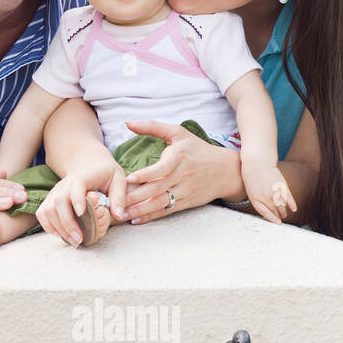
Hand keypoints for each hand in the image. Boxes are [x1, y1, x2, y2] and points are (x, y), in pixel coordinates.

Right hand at [37, 177, 118, 246]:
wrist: (88, 163)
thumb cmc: (104, 173)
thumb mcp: (118, 179)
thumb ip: (119, 197)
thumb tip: (118, 216)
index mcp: (82, 177)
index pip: (76, 186)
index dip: (77, 199)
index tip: (81, 213)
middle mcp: (64, 184)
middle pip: (58, 201)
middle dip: (67, 222)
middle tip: (80, 239)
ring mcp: (55, 192)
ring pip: (47, 209)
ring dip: (58, 228)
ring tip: (73, 240)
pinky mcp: (50, 199)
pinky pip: (42, 213)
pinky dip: (48, 226)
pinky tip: (60, 235)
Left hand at [122, 120, 236, 223]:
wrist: (226, 170)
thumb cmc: (197, 149)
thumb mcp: (178, 133)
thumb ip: (153, 127)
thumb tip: (128, 122)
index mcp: (179, 157)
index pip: (161, 169)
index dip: (145, 174)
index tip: (128, 178)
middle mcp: (182, 176)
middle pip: (157, 189)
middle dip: (135, 197)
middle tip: (116, 201)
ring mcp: (185, 191)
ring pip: (160, 203)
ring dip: (140, 210)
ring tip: (121, 214)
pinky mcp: (186, 202)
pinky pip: (166, 210)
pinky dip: (150, 216)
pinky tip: (135, 220)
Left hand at [242, 161, 297, 223]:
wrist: (258, 162)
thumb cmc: (251, 175)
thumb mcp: (249, 189)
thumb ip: (256, 198)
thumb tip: (265, 206)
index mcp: (255, 198)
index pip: (264, 212)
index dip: (270, 218)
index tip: (276, 222)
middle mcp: (265, 197)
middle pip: (273, 210)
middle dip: (277, 216)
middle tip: (280, 220)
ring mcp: (274, 191)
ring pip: (281, 205)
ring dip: (284, 211)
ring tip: (285, 215)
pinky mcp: (282, 186)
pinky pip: (288, 198)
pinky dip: (292, 204)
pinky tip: (294, 209)